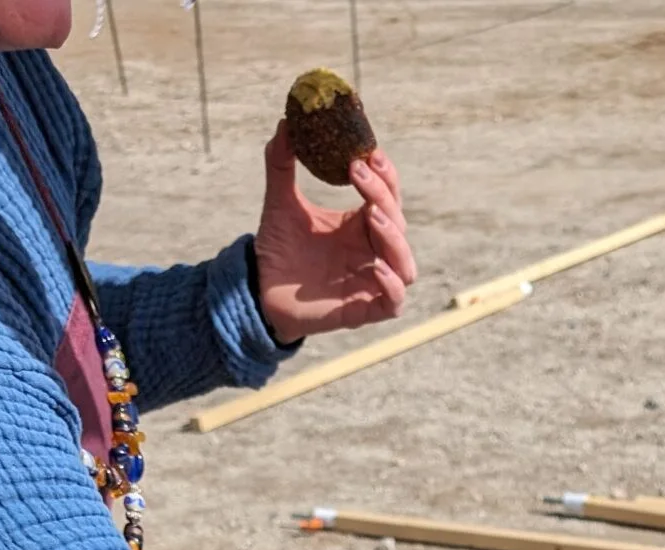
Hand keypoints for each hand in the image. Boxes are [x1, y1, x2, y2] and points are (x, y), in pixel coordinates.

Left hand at [251, 122, 416, 342]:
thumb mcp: (280, 202)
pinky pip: (394, 301)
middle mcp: (372, 252)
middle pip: (397, 223)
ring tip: (372, 214)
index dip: (384, 175)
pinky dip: (392, 284)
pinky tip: (376, 268)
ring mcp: (371, 282)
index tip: (368, 152)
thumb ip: (281, 164)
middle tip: (358, 171)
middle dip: (383, 195)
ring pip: (405, 263)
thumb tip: (285, 123)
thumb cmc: (277, 250)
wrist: (260, 292)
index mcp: (360, 225)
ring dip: (394, 237)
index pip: (387, 197)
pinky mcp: (365, 310)